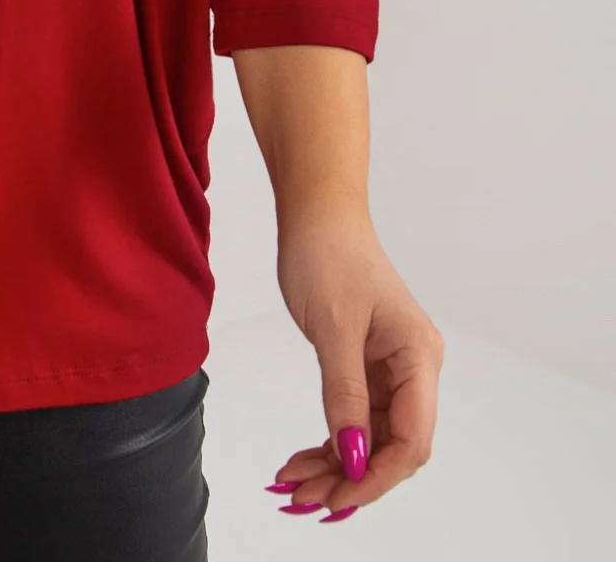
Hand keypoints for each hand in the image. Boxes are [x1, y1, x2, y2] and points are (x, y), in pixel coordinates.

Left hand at [267, 208, 443, 521]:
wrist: (316, 213)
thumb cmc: (328, 253)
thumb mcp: (333, 327)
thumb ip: (344, 394)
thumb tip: (352, 456)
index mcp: (418, 357)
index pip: (411, 439)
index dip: (376, 475)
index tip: (336, 495)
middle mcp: (413, 368)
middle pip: (392, 446)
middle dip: (351, 477)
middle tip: (303, 499)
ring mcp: (391, 368)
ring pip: (370, 437)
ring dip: (336, 465)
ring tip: (294, 485)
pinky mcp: (367, 365)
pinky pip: (355, 417)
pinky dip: (331, 440)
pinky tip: (303, 459)